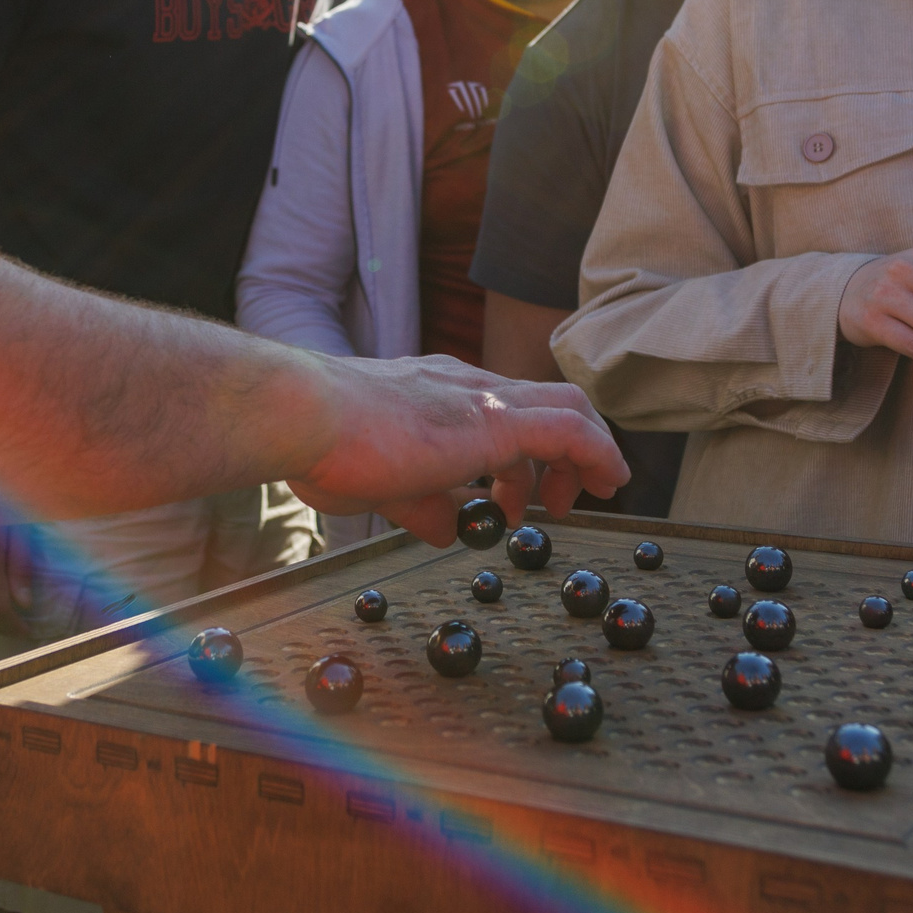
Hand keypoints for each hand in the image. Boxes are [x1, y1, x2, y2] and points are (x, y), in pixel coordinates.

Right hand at [287, 355, 626, 542]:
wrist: (302, 415)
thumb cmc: (321, 446)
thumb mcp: (380, 486)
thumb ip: (422, 504)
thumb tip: (451, 528)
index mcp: (436, 392)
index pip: (502, 408)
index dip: (525, 451)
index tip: (524, 493)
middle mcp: (465, 384)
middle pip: (544, 403)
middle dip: (564, 454)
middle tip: (559, 501)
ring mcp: (481, 397)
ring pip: (566, 408)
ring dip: (584, 457)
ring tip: (577, 502)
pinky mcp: (493, 420)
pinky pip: (569, 430)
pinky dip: (598, 452)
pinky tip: (610, 480)